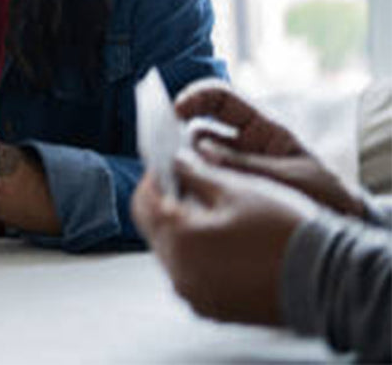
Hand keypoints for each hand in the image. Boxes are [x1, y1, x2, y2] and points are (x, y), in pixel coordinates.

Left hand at [132, 149, 317, 325]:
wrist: (327, 280)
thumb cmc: (283, 231)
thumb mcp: (237, 189)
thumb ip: (195, 173)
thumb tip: (174, 162)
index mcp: (179, 242)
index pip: (143, 204)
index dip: (153, 179)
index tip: (166, 165)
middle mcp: (179, 275)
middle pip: (156, 231)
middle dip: (168, 205)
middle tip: (191, 185)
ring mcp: (196, 297)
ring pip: (173, 254)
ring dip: (183, 230)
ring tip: (213, 212)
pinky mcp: (214, 309)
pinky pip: (192, 276)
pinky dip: (198, 255)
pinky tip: (225, 241)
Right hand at [174, 80, 364, 218]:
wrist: (339, 235)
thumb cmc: (325, 197)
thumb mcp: (291, 177)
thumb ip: (247, 165)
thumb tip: (200, 149)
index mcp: (262, 129)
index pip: (221, 99)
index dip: (196, 97)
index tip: (176, 110)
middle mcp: (243, 145)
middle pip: (199, 125)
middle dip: (178, 131)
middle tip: (164, 146)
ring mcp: (233, 169)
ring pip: (195, 157)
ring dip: (184, 163)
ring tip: (177, 177)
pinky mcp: (226, 192)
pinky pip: (201, 182)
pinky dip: (189, 185)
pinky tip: (186, 195)